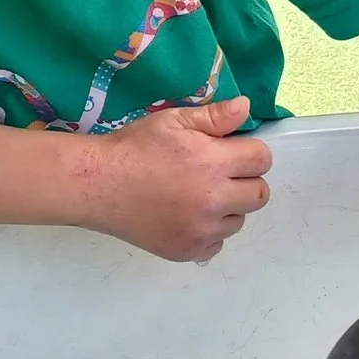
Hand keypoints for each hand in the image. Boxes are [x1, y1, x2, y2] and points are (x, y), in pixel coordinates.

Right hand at [81, 96, 272, 263]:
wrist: (97, 185)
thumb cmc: (134, 147)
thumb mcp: (173, 121)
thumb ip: (214, 117)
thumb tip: (246, 108)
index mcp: (213, 163)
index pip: (262, 159)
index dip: (249, 153)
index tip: (229, 153)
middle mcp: (213, 200)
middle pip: (259, 194)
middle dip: (245, 181)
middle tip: (216, 175)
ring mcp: (201, 230)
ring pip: (239, 220)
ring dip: (227, 208)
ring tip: (196, 195)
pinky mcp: (188, 251)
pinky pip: (217, 243)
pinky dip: (207, 232)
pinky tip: (184, 216)